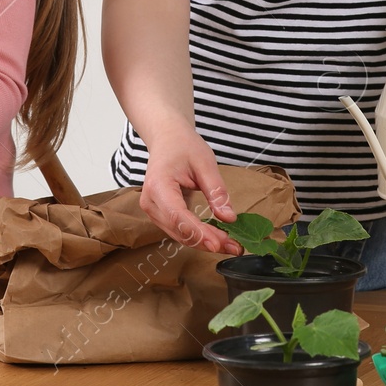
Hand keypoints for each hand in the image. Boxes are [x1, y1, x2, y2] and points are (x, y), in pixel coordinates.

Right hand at [139, 125, 239, 254]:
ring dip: (203, 241)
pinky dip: (197, 235)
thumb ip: (216, 191)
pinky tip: (215, 237)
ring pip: (179, 234)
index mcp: (158, 185)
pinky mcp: (159, 214)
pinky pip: (178, 229)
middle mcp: (150, 201)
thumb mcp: (205, 163)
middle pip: (179, 229)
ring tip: (229, 244)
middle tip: (235, 246)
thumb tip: (228, 218)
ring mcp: (152, 209)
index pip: (177, 215)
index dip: (198, 232)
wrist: (167, 139)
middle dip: (206, 241)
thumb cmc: (183, 146)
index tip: (218, 244)